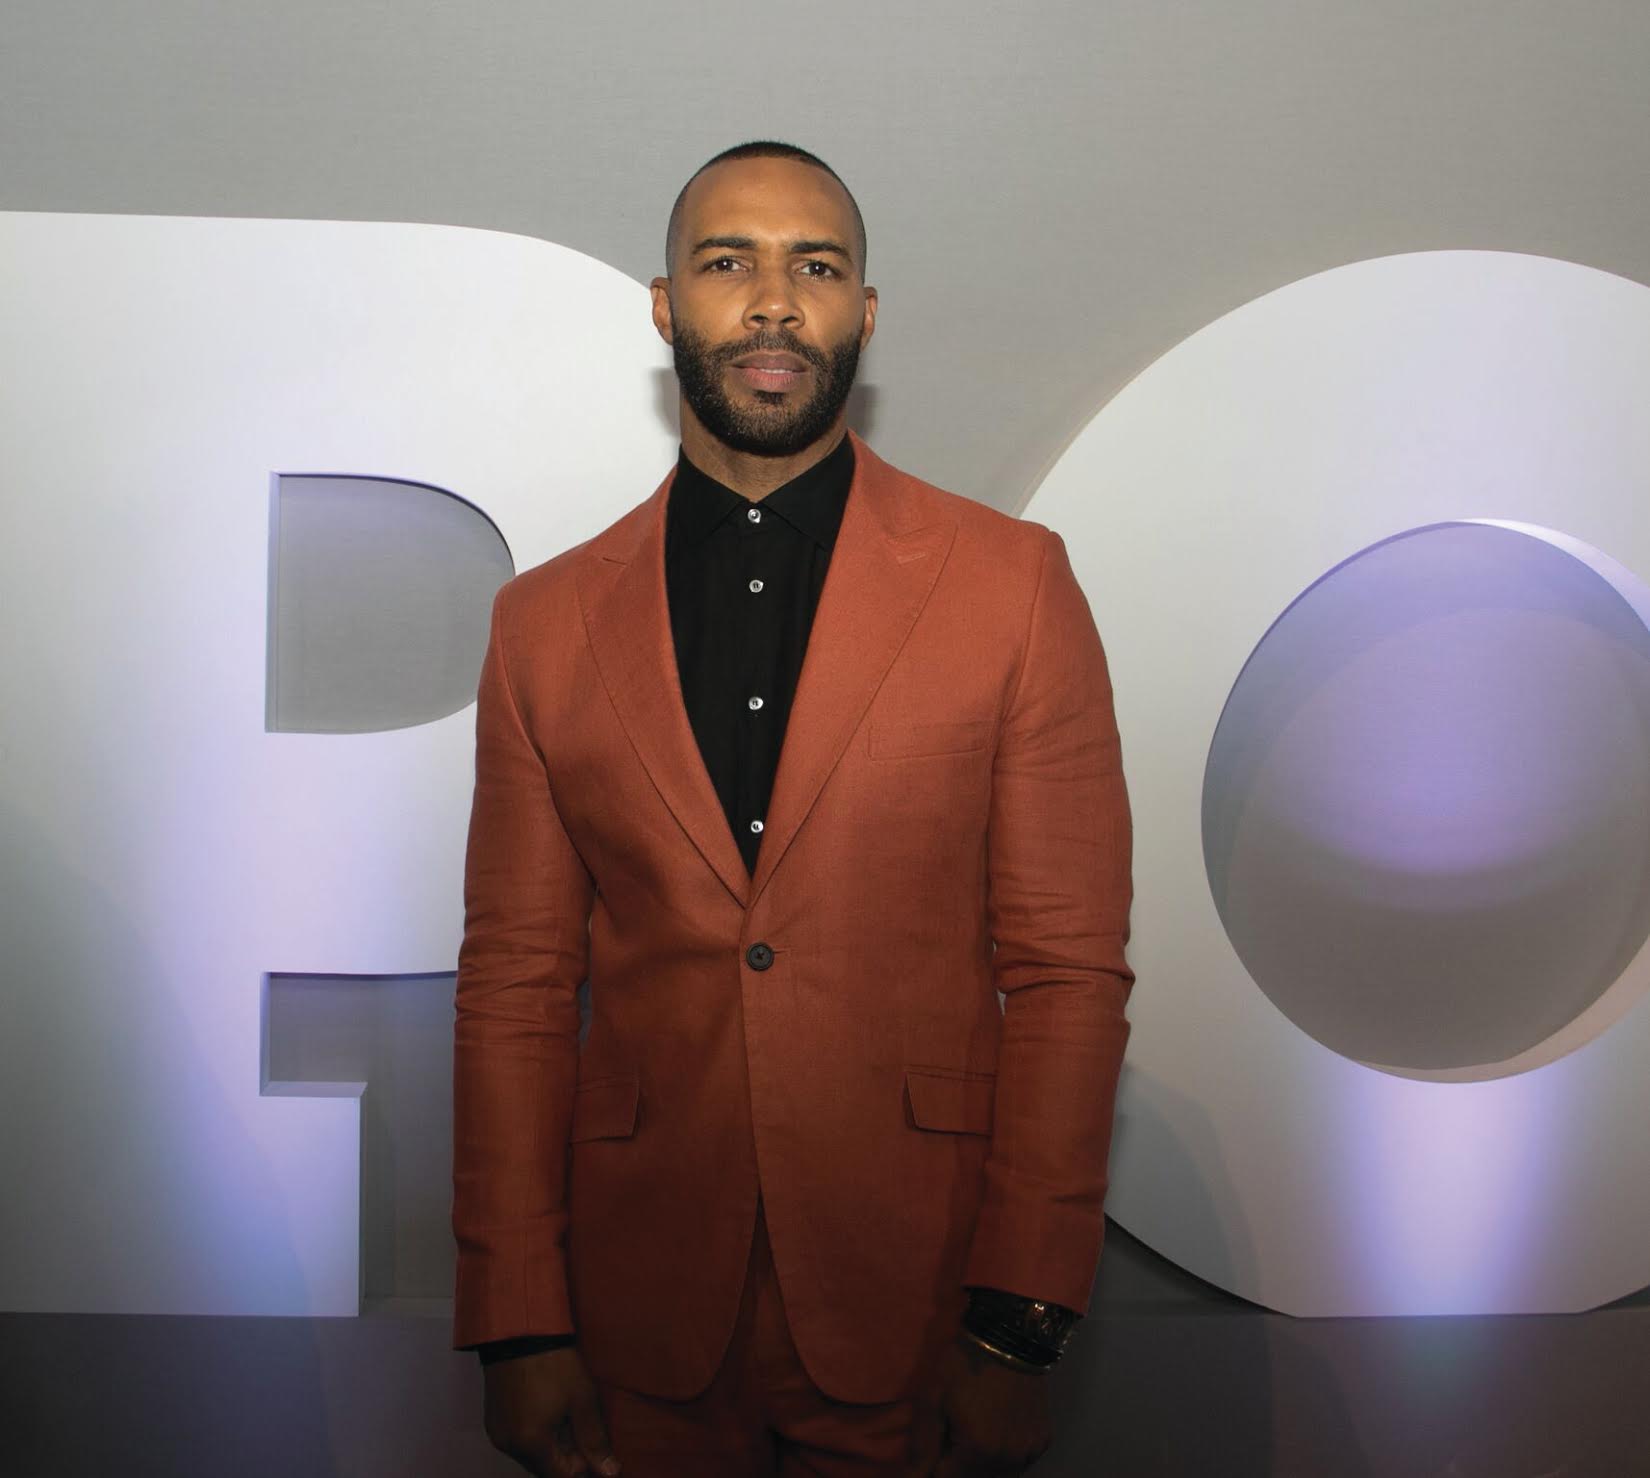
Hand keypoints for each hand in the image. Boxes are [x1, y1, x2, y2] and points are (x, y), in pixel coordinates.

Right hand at [482, 1344, 621, 1477]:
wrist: (519, 1330)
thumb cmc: (553, 1362)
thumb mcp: (582, 1399)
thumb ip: (594, 1440)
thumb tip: (608, 1472)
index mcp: (530, 1444)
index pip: (560, 1476)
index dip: (581, 1466)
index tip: (592, 1446)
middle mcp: (509, 1445)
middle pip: (543, 1467)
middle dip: (566, 1456)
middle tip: (582, 1427)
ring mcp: (498, 1432)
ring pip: (530, 1454)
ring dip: (550, 1445)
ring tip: (566, 1414)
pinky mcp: (493, 1418)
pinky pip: (517, 1438)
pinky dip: (534, 1434)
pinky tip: (548, 1410)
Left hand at [904, 1330, 1052, 1475]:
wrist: (1009, 1334)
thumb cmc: (963, 1363)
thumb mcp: (932, 1397)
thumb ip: (923, 1444)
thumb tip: (913, 1477)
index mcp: (978, 1451)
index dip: (935, 1468)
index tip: (934, 1449)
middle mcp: (1008, 1460)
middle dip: (957, 1468)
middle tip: (951, 1439)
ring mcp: (1030, 1451)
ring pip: (1000, 1477)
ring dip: (980, 1466)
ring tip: (971, 1436)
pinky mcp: (1043, 1440)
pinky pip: (1019, 1464)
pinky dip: (1004, 1458)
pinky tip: (995, 1434)